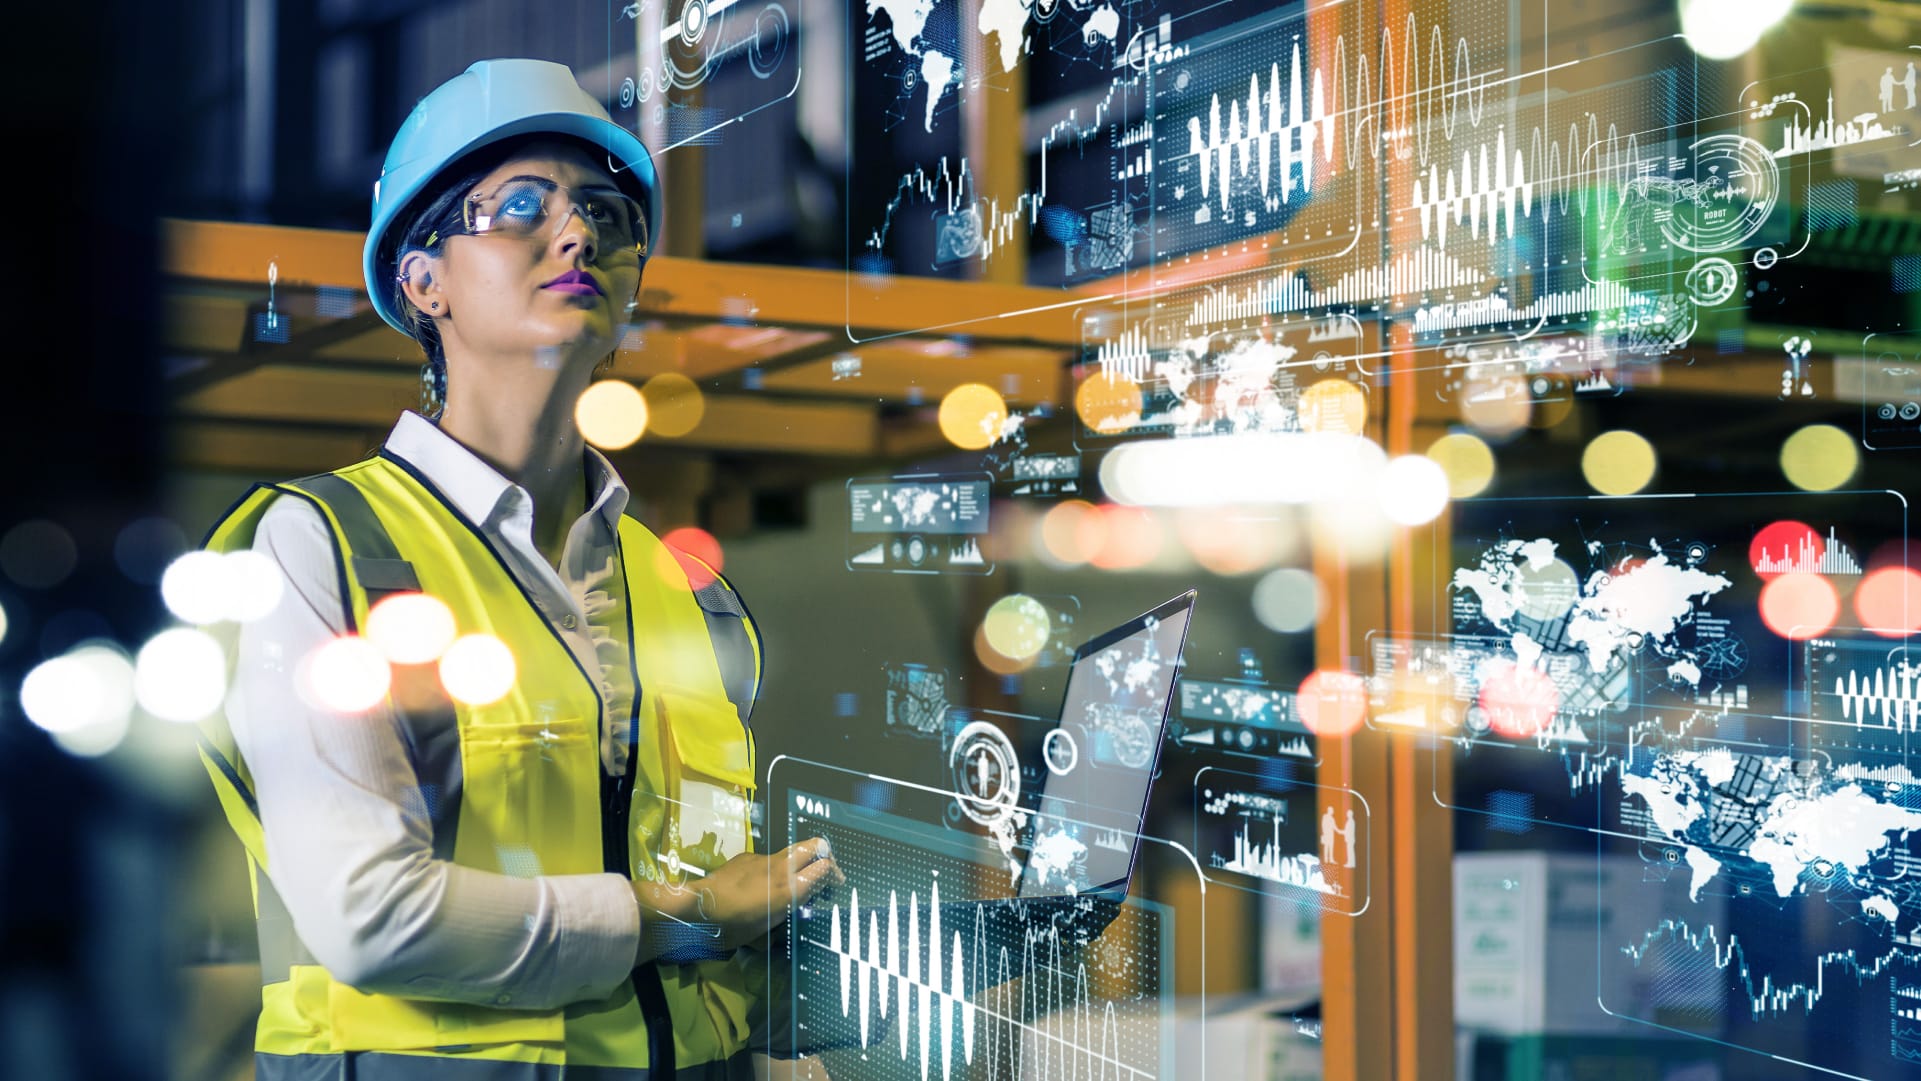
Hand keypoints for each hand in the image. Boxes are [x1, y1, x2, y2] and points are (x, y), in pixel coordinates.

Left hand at [634, 838, 843, 956]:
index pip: (824, 867)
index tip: (835, 884)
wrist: (699, 906)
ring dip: (799, 862)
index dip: (833, 873)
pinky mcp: (747, 856)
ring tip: (792, 881)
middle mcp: (781, 868)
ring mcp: (764, 859)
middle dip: (825, 855)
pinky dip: (773, 869)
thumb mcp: (763, 930)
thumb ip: (783, 914)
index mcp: (789, 889)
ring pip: (791, 850)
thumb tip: (790, 911)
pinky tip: (759, 886)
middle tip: (826, 870)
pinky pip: (768, 859)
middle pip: (814, 846)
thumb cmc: (732, 927)